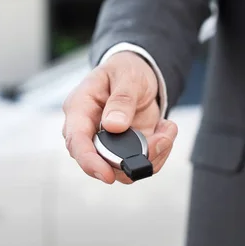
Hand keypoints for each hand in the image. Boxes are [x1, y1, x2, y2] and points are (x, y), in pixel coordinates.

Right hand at [62, 52, 177, 183]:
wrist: (140, 73)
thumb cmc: (126, 70)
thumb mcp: (127, 76)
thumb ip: (121, 99)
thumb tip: (113, 126)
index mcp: (80, 108)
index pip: (76, 141)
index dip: (89, 161)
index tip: (107, 175)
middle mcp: (90, 131)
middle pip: (100, 162)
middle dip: (132, 159)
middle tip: (161, 140)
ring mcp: (108, 143)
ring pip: (123, 168)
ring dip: (151, 155)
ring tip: (167, 130)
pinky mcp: (127, 149)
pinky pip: (141, 162)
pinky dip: (159, 152)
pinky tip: (166, 129)